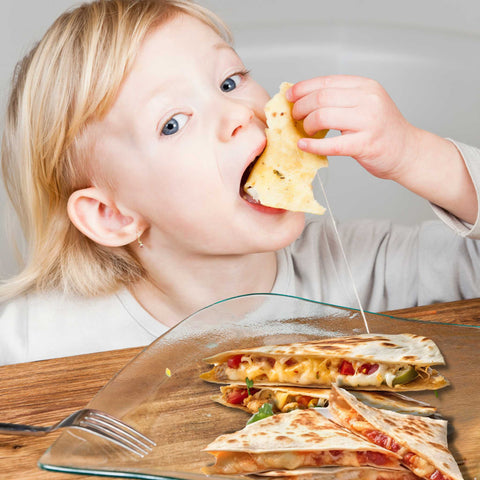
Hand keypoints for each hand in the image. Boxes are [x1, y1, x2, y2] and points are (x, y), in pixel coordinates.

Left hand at [287, 75, 476, 223]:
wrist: (407, 151)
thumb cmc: (380, 130)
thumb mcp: (365, 104)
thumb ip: (341, 99)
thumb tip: (303, 98)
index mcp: (365, 86)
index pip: (326, 81)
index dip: (303, 88)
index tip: (289, 97)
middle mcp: (368, 99)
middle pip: (321, 97)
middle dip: (301, 107)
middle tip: (294, 117)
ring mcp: (368, 121)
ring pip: (323, 116)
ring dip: (306, 125)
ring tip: (305, 131)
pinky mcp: (366, 144)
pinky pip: (331, 144)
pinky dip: (312, 145)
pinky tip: (303, 145)